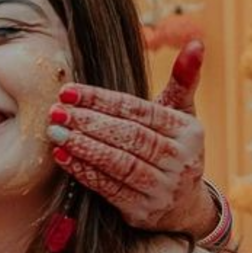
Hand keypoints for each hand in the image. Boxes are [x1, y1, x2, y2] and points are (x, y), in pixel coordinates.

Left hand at [52, 39, 214, 237]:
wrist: (186, 205)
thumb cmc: (175, 149)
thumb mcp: (183, 115)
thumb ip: (183, 81)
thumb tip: (197, 43)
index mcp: (188, 130)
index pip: (139, 111)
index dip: (102, 101)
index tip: (68, 91)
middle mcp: (180, 159)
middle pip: (129, 136)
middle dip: (89, 123)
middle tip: (56, 112)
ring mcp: (163, 187)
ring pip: (119, 163)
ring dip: (84, 147)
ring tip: (55, 133)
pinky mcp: (144, 210)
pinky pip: (110, 188)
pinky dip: (84, 172)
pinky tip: (63, 157)